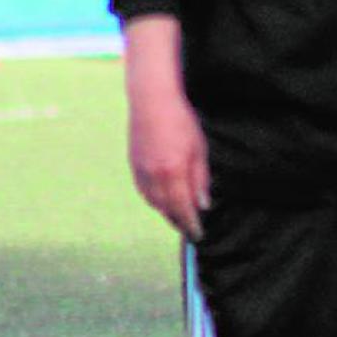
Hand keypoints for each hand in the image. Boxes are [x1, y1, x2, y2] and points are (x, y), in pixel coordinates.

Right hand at [127, 88, 210, 239]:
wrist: (151, 102)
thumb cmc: (181, 122)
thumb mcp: (199, 150)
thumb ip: (200, 179)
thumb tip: (202, 205)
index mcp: (173, 171)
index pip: (182, 208)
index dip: (190, 223)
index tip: (198, 234)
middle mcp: (154, 175)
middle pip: (166, 209)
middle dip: (178, 222)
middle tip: (190, 231)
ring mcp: (140, 171)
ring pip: (153, 202)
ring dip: (166, 213)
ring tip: (178, 218)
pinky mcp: (133, 165)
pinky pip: (144, 191)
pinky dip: (155, 200)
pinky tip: (163, 202)